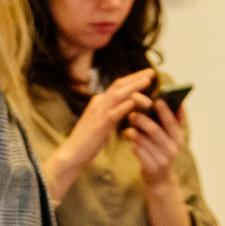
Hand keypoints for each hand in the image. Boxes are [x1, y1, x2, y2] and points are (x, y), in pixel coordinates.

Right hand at [44, 68, 157, 200]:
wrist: (73, 153)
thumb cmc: (90, 140)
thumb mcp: (103, 122)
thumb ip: (114, 113)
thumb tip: (130, 106)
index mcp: (100, 102)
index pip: (118, 86)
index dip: (133, 79)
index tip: (148, 74)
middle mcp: (99, 103)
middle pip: (119, 85)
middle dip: (136, 78)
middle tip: (152, 72)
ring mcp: (98, 114)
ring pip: (117, 96)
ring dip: (133, 88)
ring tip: (147, 83)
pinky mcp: (99, 126)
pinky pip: (112, 114)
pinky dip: (123, 107)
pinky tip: (134, 103)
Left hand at [124, 92, 184, 186]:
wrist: (160, 180)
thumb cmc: (163, 153)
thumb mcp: (172, 140)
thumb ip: (174, 123)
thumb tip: (179, 104)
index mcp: (178, 139)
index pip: (172, 122)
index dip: (164, 111)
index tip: (156, 100)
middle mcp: (172, 149)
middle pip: (155, 130)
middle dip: (142, 119)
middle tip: (132, 112)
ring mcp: (162, 160)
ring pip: (144, 141)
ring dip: (134, 131)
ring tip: (128, 125)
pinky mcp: (151, 168)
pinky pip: (138, 152)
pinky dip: (132, 143)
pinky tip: (127, 136)